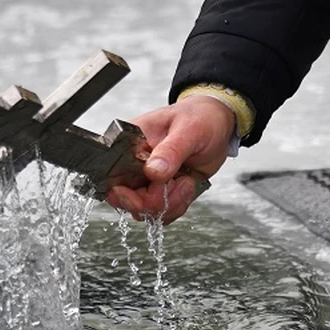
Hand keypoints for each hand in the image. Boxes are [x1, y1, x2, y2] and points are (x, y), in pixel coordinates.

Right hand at [106, 95, 234, 223]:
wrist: (219, 125)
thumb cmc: (200, 117)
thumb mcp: (189, 129)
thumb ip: (170, 151)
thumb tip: (152, 171)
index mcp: (131, 144)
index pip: (111, 175)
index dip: (123, 194)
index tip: (145, 196)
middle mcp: (134, 164)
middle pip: (126, 199)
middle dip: (153, 202)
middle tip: (175, 185)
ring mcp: (147, 180)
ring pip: (145, 210)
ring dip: (169, 204)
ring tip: (186, 181)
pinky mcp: (162, 191)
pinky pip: (162, 212)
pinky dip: (177, 206)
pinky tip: (188, 186)